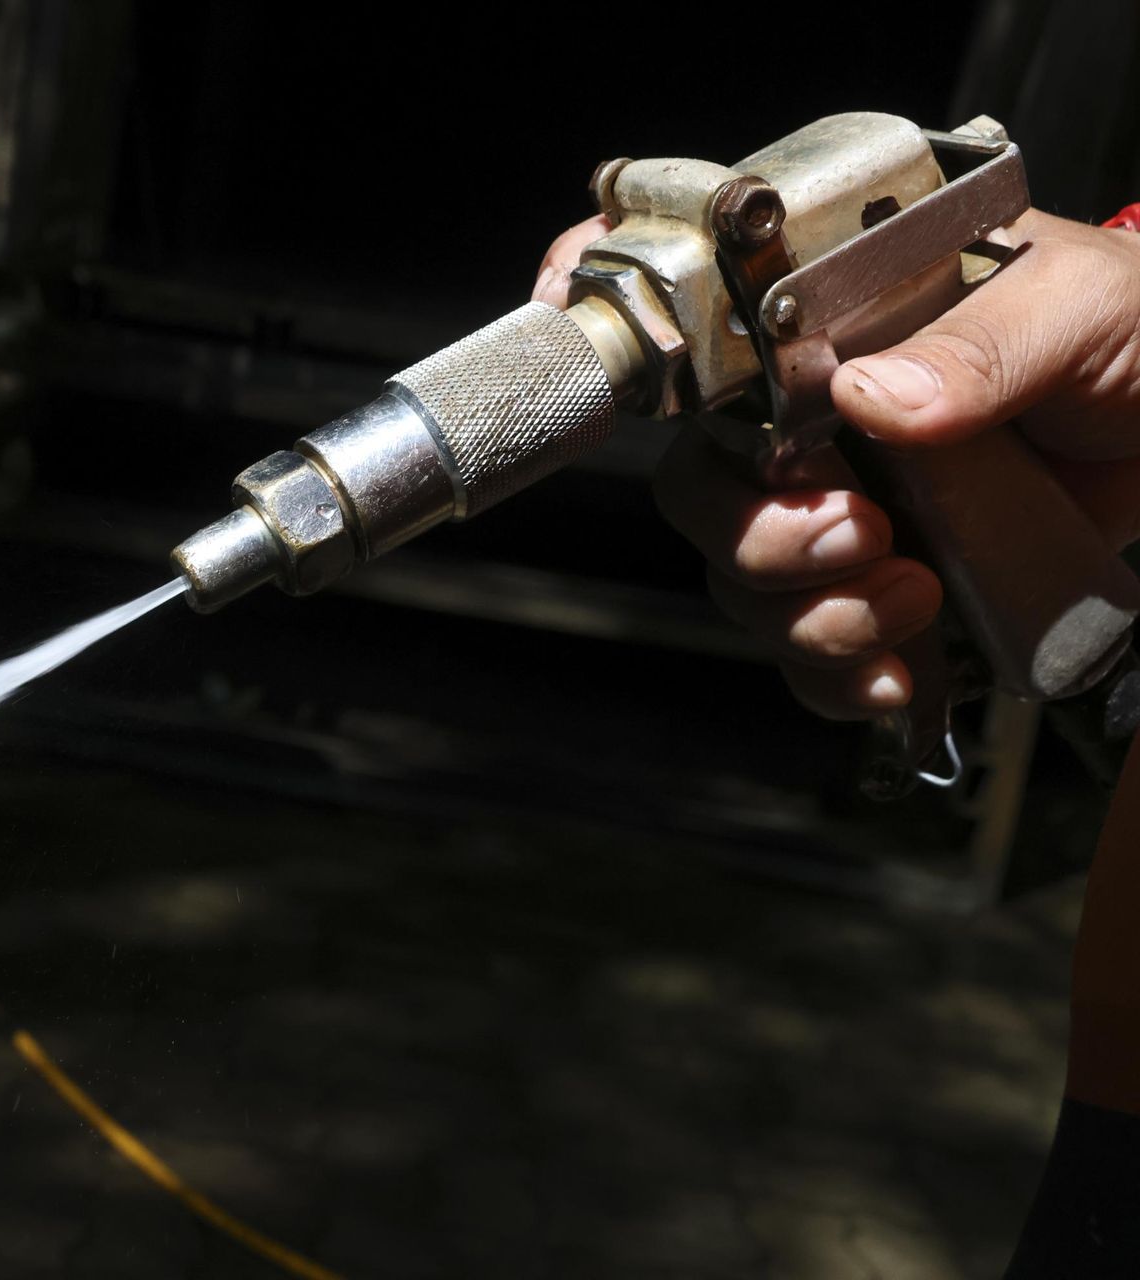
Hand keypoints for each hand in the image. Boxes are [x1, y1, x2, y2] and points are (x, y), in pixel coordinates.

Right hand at [534, 209, 1139, 718]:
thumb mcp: (1090, 310)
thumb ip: (986, 343)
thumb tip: (869, 392)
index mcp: (837, 313)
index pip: (686, 297)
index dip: (607, 308)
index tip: (568, 330)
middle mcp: (809, 411)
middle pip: (691, 481)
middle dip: (752, 532)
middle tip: (851, 537)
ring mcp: (832, 507)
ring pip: (735, 580)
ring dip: (802, 614)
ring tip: (911, 601)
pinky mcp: (868, 593)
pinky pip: (802, 656)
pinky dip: (837, 678)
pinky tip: (903, 671)